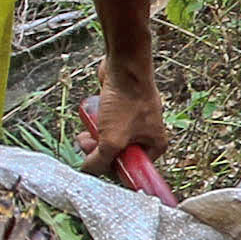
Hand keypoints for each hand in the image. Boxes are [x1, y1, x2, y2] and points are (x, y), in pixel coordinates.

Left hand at [80, 55, 168, 178]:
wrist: (124, 67)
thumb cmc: (127, 101)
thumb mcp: (111, 140)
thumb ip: (99, 162)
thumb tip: (87, 172)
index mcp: (155, 146)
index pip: (131, 170)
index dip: (112, 170)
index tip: (97, 165)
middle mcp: (147, 136)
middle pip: (118, 156)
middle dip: (99, 152)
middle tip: (88, 144)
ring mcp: (134, 122)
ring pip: (110, 141)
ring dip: (95, 140)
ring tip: (85, 133)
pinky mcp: (122, 111)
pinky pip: (107, 126)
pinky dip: (97, 126)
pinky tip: (90, 120)